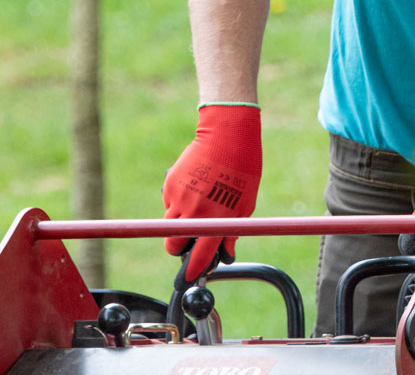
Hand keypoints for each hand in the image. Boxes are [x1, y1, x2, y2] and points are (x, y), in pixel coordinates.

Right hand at [162, 103, 261, 281]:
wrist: (227, 137)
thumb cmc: (243, 171)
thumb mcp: (246, 205)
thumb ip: (233, 231)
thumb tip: (226, 253)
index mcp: (218, 219)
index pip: (200, 254)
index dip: (193, 269)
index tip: (188, 277)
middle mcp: (196, 212)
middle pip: (173, 245)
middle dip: (177, 247)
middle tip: (186, 240)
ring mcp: (181, 198)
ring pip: (169, 225)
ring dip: (178, 223)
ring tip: (197, 205)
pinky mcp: (171, 184)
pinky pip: (169, 203)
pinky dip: (177, 201)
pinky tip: (193, 187)